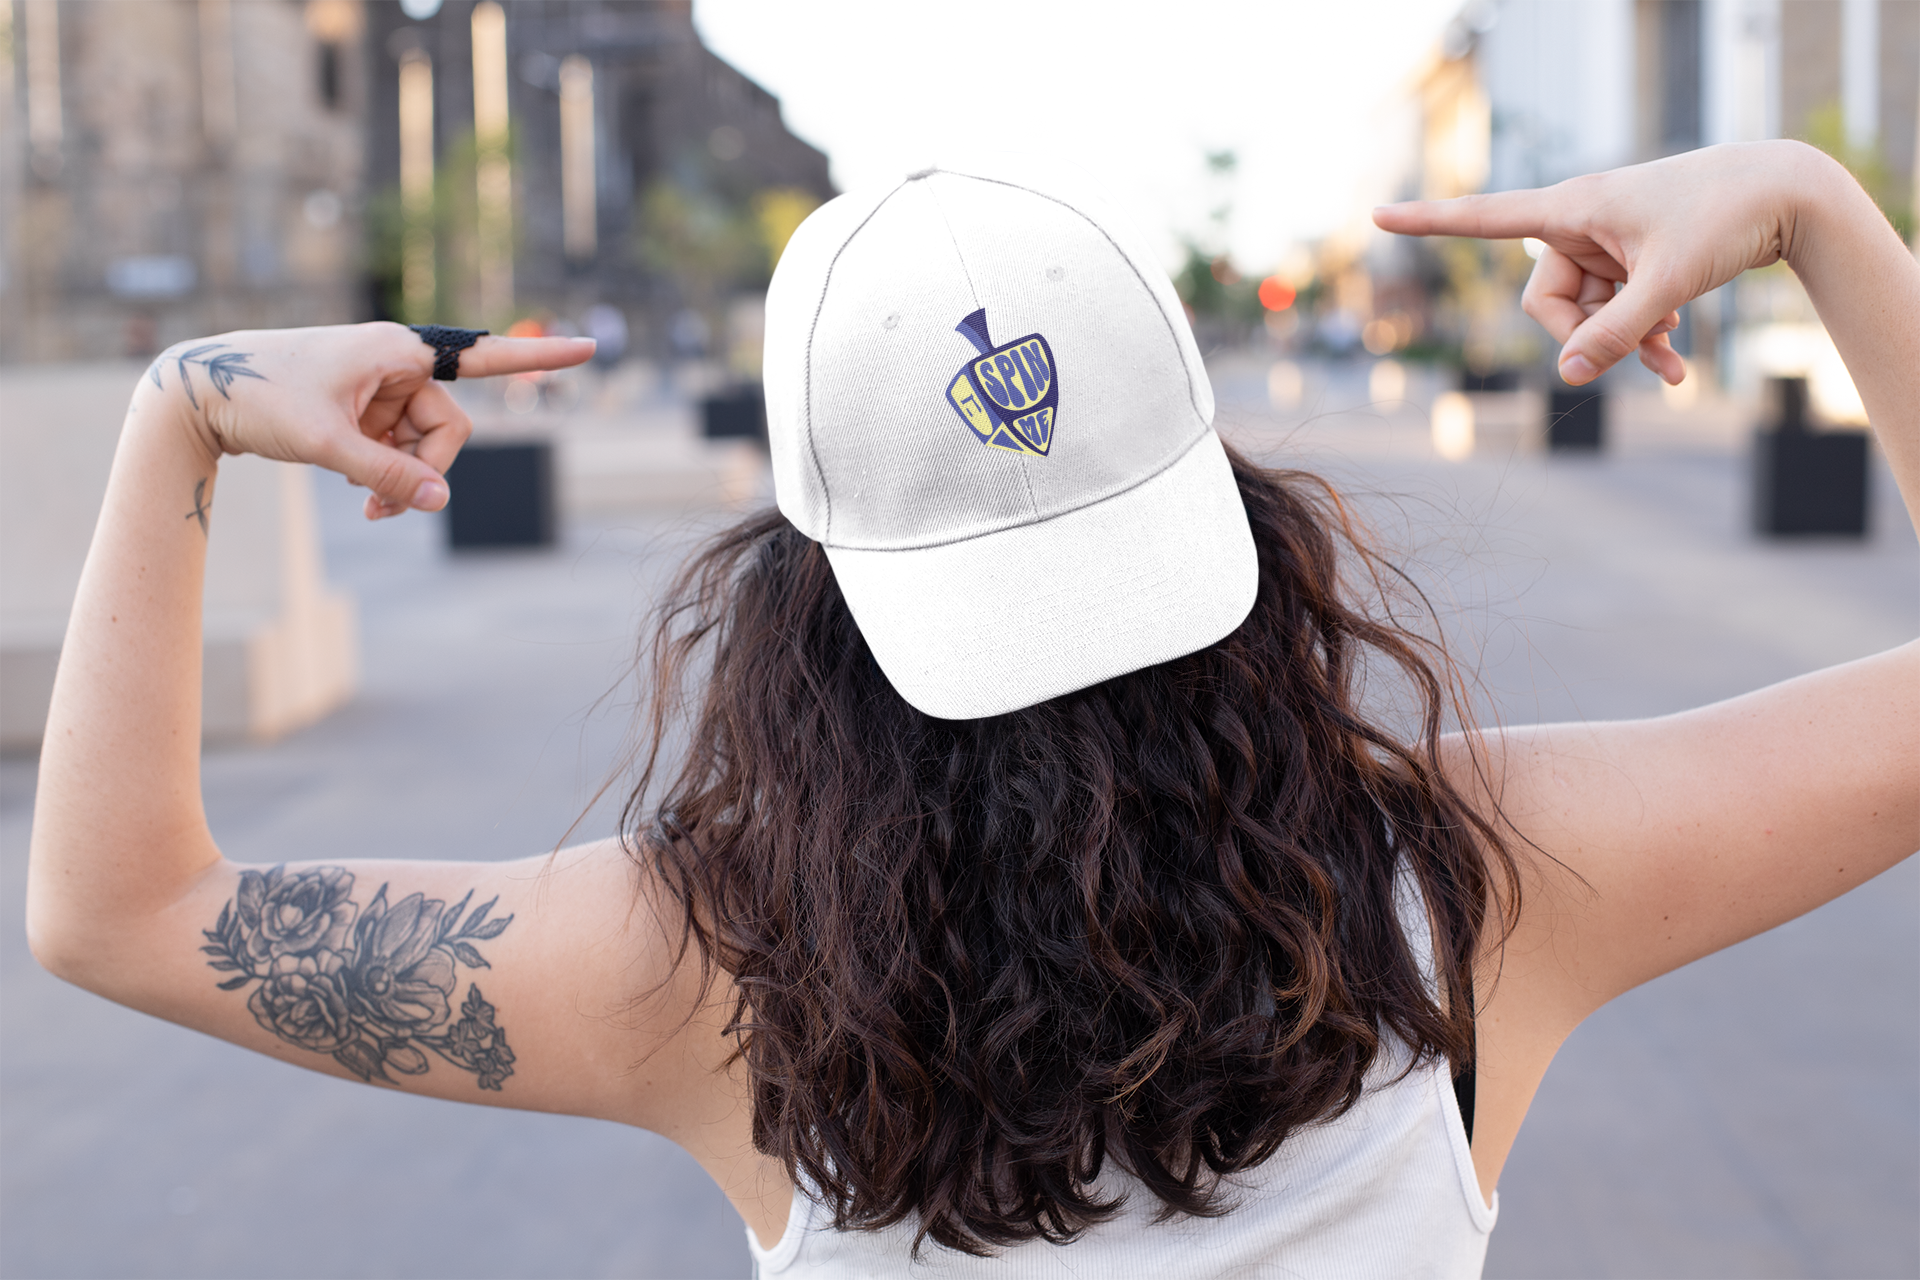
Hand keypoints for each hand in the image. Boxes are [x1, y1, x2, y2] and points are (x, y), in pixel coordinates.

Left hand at [147, 323, 594, 519]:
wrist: (200, 393)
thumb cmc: (260, 398)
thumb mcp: (326, 445)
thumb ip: (388, 475)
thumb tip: (439, 501)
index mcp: (398, 350)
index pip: (486, 355)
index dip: (542, 356)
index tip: (590, 348)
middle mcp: (398, 362)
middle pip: (448, 427)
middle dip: (425, 469)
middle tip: (383, 508)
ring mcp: (381, 387)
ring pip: (423, 444)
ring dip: (401, 479)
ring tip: (364, 506)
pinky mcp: (364, 408)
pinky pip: (397, 448)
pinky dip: (383, 474)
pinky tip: (358, 494)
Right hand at [1372, 140, 1835, 385]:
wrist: (1788, 195)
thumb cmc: (1725, 217)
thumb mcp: (1666, 285)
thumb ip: (1615, 335)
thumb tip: (1568, 377)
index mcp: (1572, 208)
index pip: (1483, 217)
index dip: (1428, 223)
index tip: (1377, 214)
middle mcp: (1579, 224)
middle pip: (1546, 303)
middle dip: (1586, 338)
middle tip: (1635, 354)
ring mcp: (1605, 245)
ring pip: (1586, 316)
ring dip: (1624, 345)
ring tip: (1671, 365)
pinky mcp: (1631, 260)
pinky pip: (1615, 312)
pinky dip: (1640, 338)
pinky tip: (1675, 360)